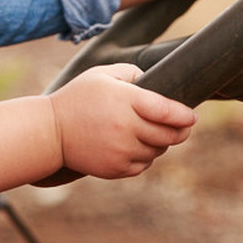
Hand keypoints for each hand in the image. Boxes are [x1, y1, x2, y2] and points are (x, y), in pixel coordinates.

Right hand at [48, 64, 195, 178]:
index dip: (185, 115)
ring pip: (157, 151)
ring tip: (150, 133)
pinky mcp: (115, 169)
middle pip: (169, 135)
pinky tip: (134, 145)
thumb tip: (153, 82)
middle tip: (182, 127)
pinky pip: (142, 165)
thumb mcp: (101, 74)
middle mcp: (126, 127)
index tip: (191, 116)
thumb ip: (131, 73)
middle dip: (180, 131)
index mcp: (125, 101)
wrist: (50, 132)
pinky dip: (144, 157)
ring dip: (159, 143)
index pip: (168, 111)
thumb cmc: (77, 98)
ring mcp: (121, 151)